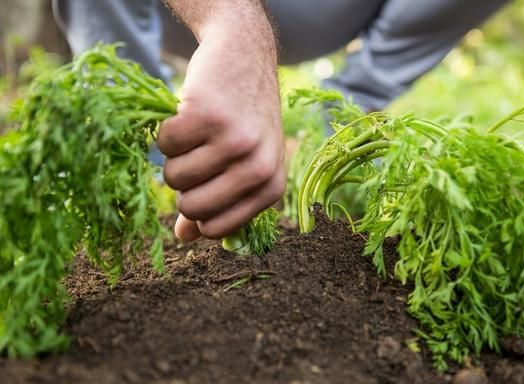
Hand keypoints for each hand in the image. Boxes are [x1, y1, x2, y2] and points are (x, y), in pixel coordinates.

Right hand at [157, 3, 284, 241]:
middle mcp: (258, 167)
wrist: (245, 55)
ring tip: (195, 132)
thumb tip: (183, 238)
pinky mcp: (208, 115)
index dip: (198, 209)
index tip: (203, 182)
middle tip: (196, 154)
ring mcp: (235, 140)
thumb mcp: (243, 162)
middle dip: (182, 185)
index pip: (216, 229)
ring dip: (173, 156)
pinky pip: (164, 144)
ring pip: (173, 177)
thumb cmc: (243, 117)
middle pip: (192, 207)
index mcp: (271, 187)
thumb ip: (216, 202)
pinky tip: (187, 113)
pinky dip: (165, 130)